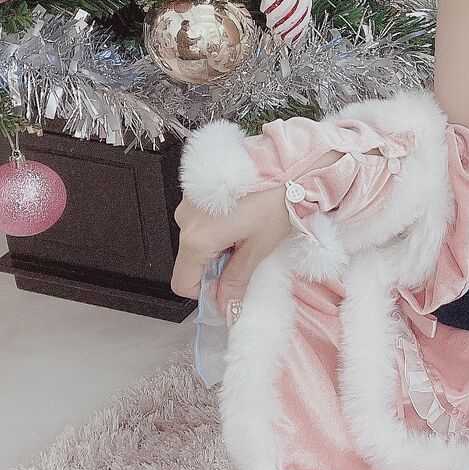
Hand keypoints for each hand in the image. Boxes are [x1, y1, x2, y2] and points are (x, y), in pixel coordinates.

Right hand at [171, 185, 293, 311]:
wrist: (285, 164)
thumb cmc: (274, 200)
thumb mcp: (258, 247)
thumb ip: (237, 280)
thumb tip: (227, 306)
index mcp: (197, 238)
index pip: (182, 283)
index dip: (204, 292)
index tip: (227, 289)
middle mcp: (185, 220)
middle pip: (190, 262)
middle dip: (215, 267)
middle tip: (245, 255)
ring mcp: (188, 203)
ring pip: (195, 241)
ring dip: (217, 246)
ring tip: (246, 231)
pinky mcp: (195, 191)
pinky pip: (199, 221)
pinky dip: (216, 227)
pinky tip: (240, 217)